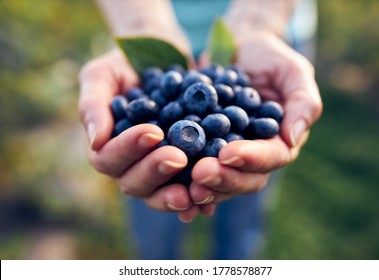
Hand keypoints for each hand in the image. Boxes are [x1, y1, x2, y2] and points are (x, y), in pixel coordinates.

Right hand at [78, 49, 201, 218]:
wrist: (165, 58)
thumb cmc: (126, 65)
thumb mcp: (103, 74)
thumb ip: (93, 104)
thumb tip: (95, 141)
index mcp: (107, 146)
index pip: (109, 158)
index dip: (128, 149)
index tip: (153, 132)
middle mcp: (131, 164)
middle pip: (134, 183)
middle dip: (155, 171)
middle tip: (178, 158)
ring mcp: (158, 170)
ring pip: (160, 193)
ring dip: (175, 194)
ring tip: (194, 189)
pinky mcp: (186, 169)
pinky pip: (188, 188)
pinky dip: (198, 196)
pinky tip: (210, 197)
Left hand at [184, 29, 322, 220]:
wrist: (236, 49)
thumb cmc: (269, 57)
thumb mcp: (292, 71)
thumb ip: (302, 102)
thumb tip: (293, 138)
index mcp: (279, 141)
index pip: (271, 157)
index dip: (251, 158)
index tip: (228, 153)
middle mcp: (254, 155)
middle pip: (244, 178)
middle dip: (223, 178)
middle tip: (200, 174)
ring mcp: (227, 155)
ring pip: (219, 181)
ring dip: (202, 186)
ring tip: (183, 185)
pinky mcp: (204, 150)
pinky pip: (195, 168)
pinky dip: (183, 180)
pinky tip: (170, 185)